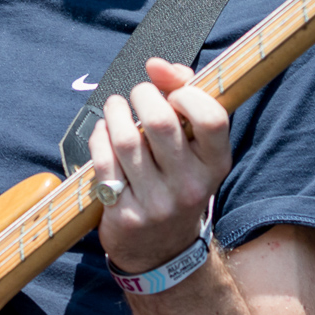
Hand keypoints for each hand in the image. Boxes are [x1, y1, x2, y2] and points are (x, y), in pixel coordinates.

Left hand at [88, 57, 232, 275]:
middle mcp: (190, 186)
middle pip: (161, 122)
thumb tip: (157, 65)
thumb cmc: (177, 178)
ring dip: (115, 112)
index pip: (211, 118)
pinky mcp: (125, 214)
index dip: (188, 94)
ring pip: (127, 140)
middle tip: (137, 95)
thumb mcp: (195, 147)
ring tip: (116, 107)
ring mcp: (157, 203)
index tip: (173, 93)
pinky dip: (99, 137)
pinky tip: (104, 132)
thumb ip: (184, 95)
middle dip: (142, 95)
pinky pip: (103, 162)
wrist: (161, 249)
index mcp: (216, 164)